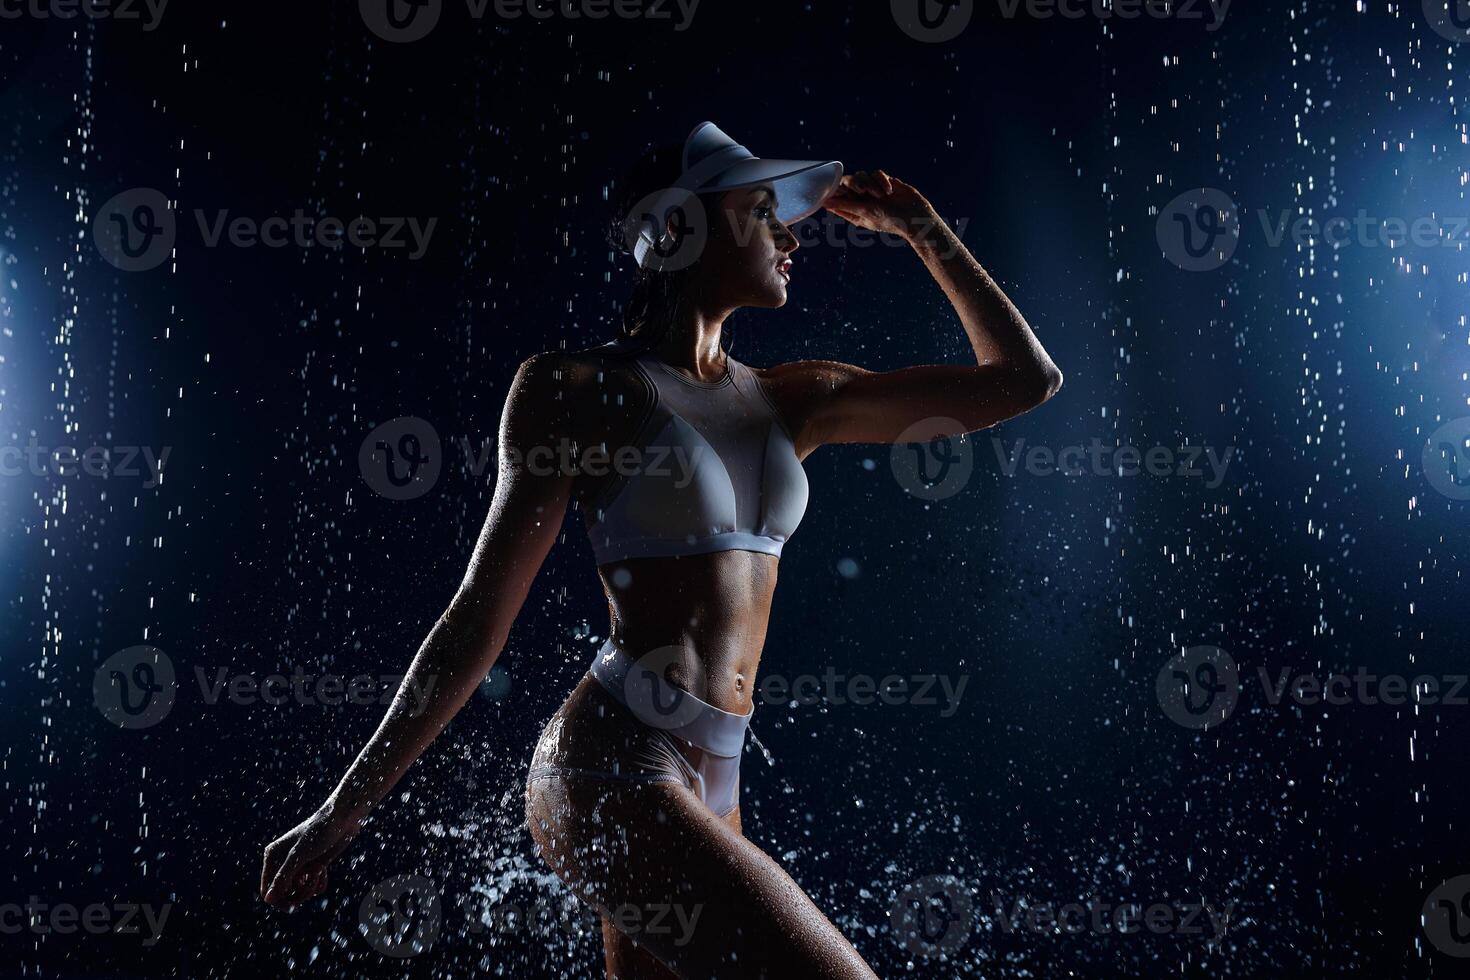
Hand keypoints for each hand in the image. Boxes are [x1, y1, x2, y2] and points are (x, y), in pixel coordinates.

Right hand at [260, 803, 362, 906]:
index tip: (293, 904)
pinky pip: (312, 888)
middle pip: (283, 895)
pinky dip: (319, 883)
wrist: (343, 819)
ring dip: (309, 887)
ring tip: (318, 871)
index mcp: (272, 857)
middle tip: (310, 884)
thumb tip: (268, 900)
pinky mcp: (313, 868)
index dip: (278, 900)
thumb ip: (283, 877)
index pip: (267, 890)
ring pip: (298, 893)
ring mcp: (299, 866)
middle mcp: (283, 862)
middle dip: (298, 893)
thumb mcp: (299, 855)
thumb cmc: (319, 832)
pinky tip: (323, 869)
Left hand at [822, 170, 939, 241]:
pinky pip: (877, 173)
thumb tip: (824, 203)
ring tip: (881, 195)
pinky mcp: (884, 181)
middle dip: (854, 184)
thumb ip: (844, 205)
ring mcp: (873, 189)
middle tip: (862, 190)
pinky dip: (882, 181)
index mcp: (853, 209)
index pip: (837, 196)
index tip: (836, 188)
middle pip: (848, 181)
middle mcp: (861, 199)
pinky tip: (889, 191)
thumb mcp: (864, 212)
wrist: (915, 216)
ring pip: (862, 175)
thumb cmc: (888, 219)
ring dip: (870, 183)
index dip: (835, 190)